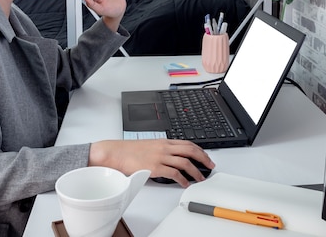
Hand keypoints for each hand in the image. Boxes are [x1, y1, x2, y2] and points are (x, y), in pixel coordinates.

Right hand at [88, 139, 214, 187]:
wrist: (116, 153)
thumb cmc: (129, 151)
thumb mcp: (149, 146)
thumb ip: (161, 150)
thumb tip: (171, 158)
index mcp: (164, 141)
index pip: (187, 143)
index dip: (199, 150)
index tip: (205, 156)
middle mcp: (164, 147)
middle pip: (191, 150)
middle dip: (203, 158)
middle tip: (210, 166)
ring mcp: (160, 157)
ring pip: (185, 162)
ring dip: (196, 171)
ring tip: (200, 178)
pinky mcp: (155, 167)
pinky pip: (174, 174)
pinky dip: (182, 179)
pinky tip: (184, 183)